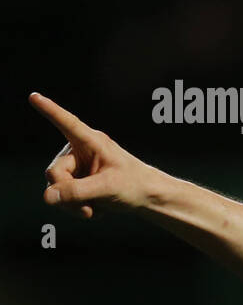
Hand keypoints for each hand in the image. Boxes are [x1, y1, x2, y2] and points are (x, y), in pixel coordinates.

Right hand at [31, 92, 153, 218]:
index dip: (49, 110)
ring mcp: (75, 167)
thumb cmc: (134, 185)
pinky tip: (94, 208)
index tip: (34, 96)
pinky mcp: (75, 180)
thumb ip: (77, 191)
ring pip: (55, 188)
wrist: (146, 198)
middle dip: (67, 193)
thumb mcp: (107, 188)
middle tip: (86, 207)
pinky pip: (61, 197)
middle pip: (54, 172)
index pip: (67, 124)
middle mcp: (78, 151)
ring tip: (93, 209)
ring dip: (72, 204)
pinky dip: (76, 207)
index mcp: (91, 142)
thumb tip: (47, 196)